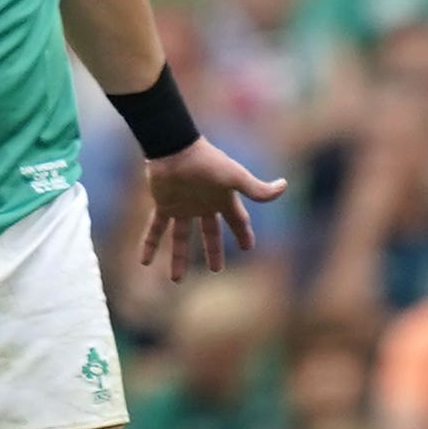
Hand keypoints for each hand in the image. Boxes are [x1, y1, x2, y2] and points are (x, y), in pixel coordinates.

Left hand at [142, 137, 285, 278]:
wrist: (175, 148)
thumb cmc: (208, 162)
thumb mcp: (235, 177)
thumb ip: (257, 189)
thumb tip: (284, 186)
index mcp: (222, 199)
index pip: (237, 221)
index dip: (244, 234)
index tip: (248, 247)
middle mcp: (203, 204)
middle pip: (210, 233)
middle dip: (213, 251)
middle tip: (216, 270)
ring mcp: (182, 206)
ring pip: (181, 237)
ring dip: (178, 257)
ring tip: (176, 280)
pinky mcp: (164, 205)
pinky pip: (156, 228)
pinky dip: (149, 244)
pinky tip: (143, 262)